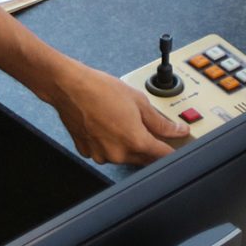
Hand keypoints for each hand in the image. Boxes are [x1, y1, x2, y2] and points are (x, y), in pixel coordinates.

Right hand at [37, 63, 186, 164]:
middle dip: (150, 146)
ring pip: (125, 157)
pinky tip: (107, 126)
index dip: (172, 150)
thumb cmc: (100, 89)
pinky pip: (106, 153)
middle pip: (144, 158)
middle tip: (147, 127)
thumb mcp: (138, 101)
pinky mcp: (88, 152)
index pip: (163, 155)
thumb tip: (177, 130)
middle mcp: (118, 153)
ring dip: (130, 145)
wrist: (69, 87)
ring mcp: (101, 155)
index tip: (176, 146)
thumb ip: (161, 122)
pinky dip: (110, 144)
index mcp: (135, 141)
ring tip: (122, 121)